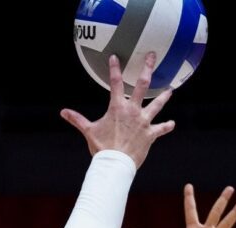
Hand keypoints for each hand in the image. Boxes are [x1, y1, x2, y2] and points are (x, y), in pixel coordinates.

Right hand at [60, 52, 176, 168]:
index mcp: (117, 108)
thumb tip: (63, 112)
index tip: (115, 57)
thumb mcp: (89, 131)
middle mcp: (133, 111)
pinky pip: (161, 129)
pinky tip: (172, 123)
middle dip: (148, 68)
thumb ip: (77, 119)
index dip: (114, 69)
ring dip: (164, 96)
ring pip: (157, 104)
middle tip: (153, 57)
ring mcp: (143, 121)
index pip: (115, 83)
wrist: (115, 163)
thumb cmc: (102, 147)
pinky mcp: (150, 134)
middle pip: (142, 85)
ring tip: (170, 90)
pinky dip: (166, 126)